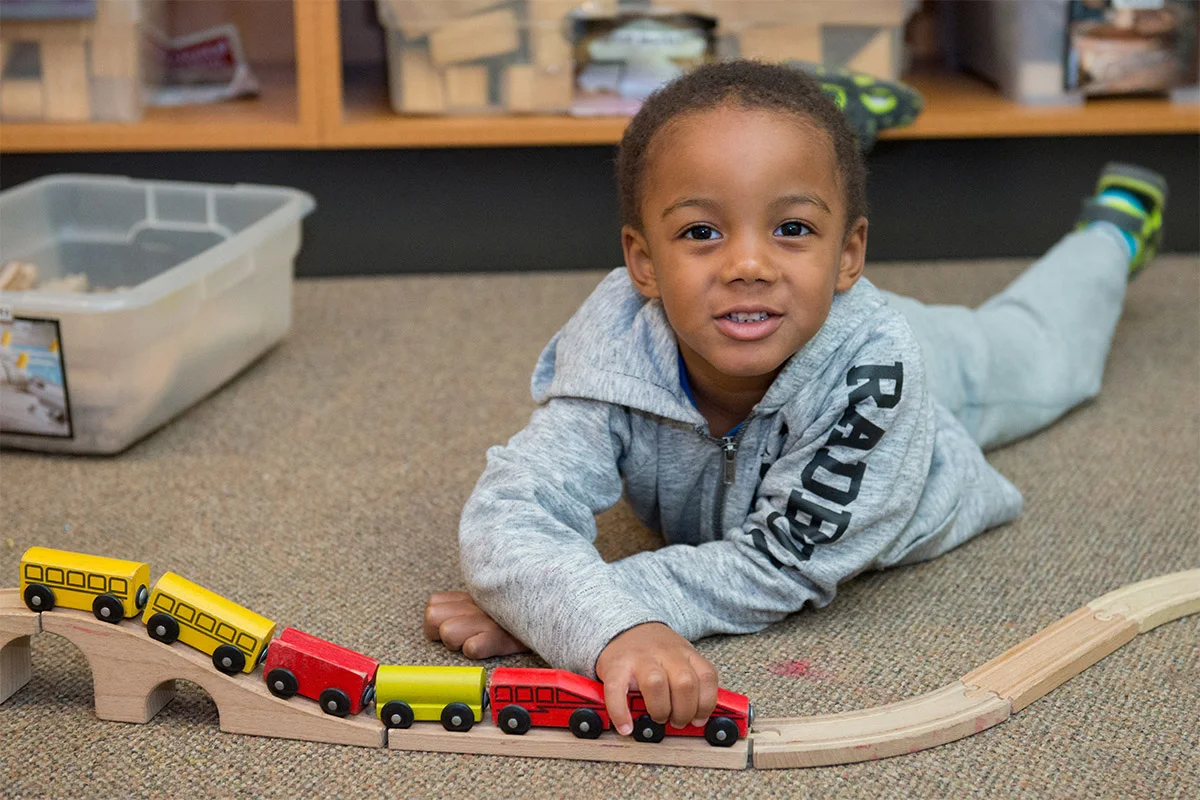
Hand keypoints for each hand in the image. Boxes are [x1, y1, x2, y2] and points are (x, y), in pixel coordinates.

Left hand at [423, 591, 528, 658]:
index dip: (440, 621)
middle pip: (432, 617)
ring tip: (476, 642)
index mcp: (471, 596)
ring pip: (447, 633)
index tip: (454, 627)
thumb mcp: (492, 603)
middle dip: (442, 632)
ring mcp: (487, 620)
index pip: (433, 604)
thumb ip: (467, 607)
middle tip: (462, 637)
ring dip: (459, 642)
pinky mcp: (500, 637)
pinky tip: (488, 646)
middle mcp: (475, 604)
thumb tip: (444, 624)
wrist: (551, 614)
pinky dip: (478, 649)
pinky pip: (472, 647)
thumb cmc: (517, 614)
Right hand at [594, 622, 718, 735]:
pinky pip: (617, 692)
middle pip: (685, 683)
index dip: (706, 704)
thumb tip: (699, 718)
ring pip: (656, 683)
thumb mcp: (679, 657)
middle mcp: (665, 653)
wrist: (625, 627)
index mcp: (685, 652)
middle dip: (684, 711)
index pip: (707, 677)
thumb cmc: (654, 651)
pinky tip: (626, 726)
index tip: (699, 719)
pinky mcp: (615, 666)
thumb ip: (691, 680)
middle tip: (677, 721)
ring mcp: (639, 658)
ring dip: (660, 710)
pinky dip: (621, 713)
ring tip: (657, 718)